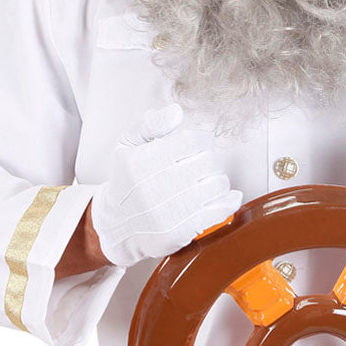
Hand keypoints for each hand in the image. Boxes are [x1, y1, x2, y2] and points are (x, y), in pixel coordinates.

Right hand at [91, 103, 241, 267]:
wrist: (117, 226)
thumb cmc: (128, 181)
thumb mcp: (128, 146)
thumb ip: (151, 125)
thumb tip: (175, 112)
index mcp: (141, 161)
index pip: (194, 141)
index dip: (202, 141)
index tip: (199, 147)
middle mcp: (152, 186)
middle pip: (208, 162)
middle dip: (210, 161)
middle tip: (203, 166)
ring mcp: (166, 212)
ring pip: (216, 185)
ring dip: (218, 181)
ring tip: (207, 183)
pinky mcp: (177, 233)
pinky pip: (217, 212)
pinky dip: (228, 202)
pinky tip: (225, 197)